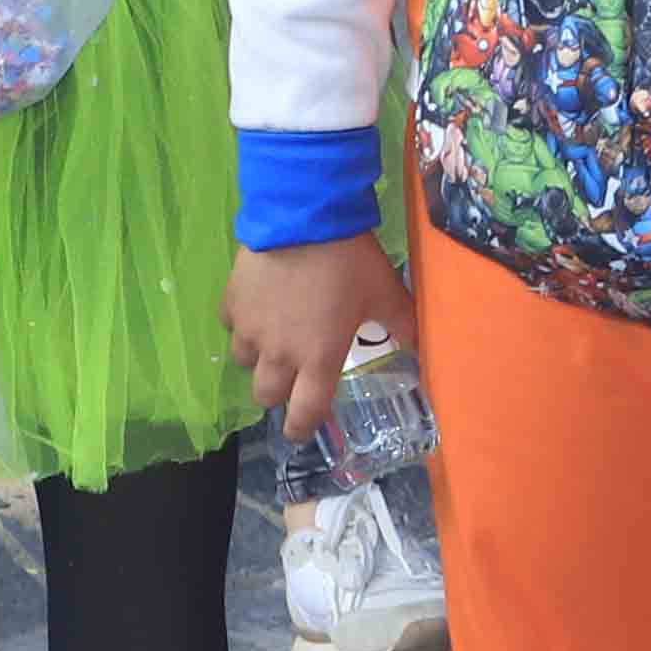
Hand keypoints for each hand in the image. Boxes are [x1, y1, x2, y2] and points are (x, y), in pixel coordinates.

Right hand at [228, 236, 417, 443]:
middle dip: (278, 393)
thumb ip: (402, 323)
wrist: (302, 219)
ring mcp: (249, 329)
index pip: (305, 411)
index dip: (302, 427)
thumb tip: (419, 344)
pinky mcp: (231, 303)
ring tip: (274, 339)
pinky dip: (243, 323)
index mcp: (319, 358)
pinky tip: (258, 307)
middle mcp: (279, 352)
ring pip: (245, 362)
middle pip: (266, 395)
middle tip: (291, 377)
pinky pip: (231, 326)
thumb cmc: (350, 262)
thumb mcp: (385, 292)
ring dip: (259, 358)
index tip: (301, 430)